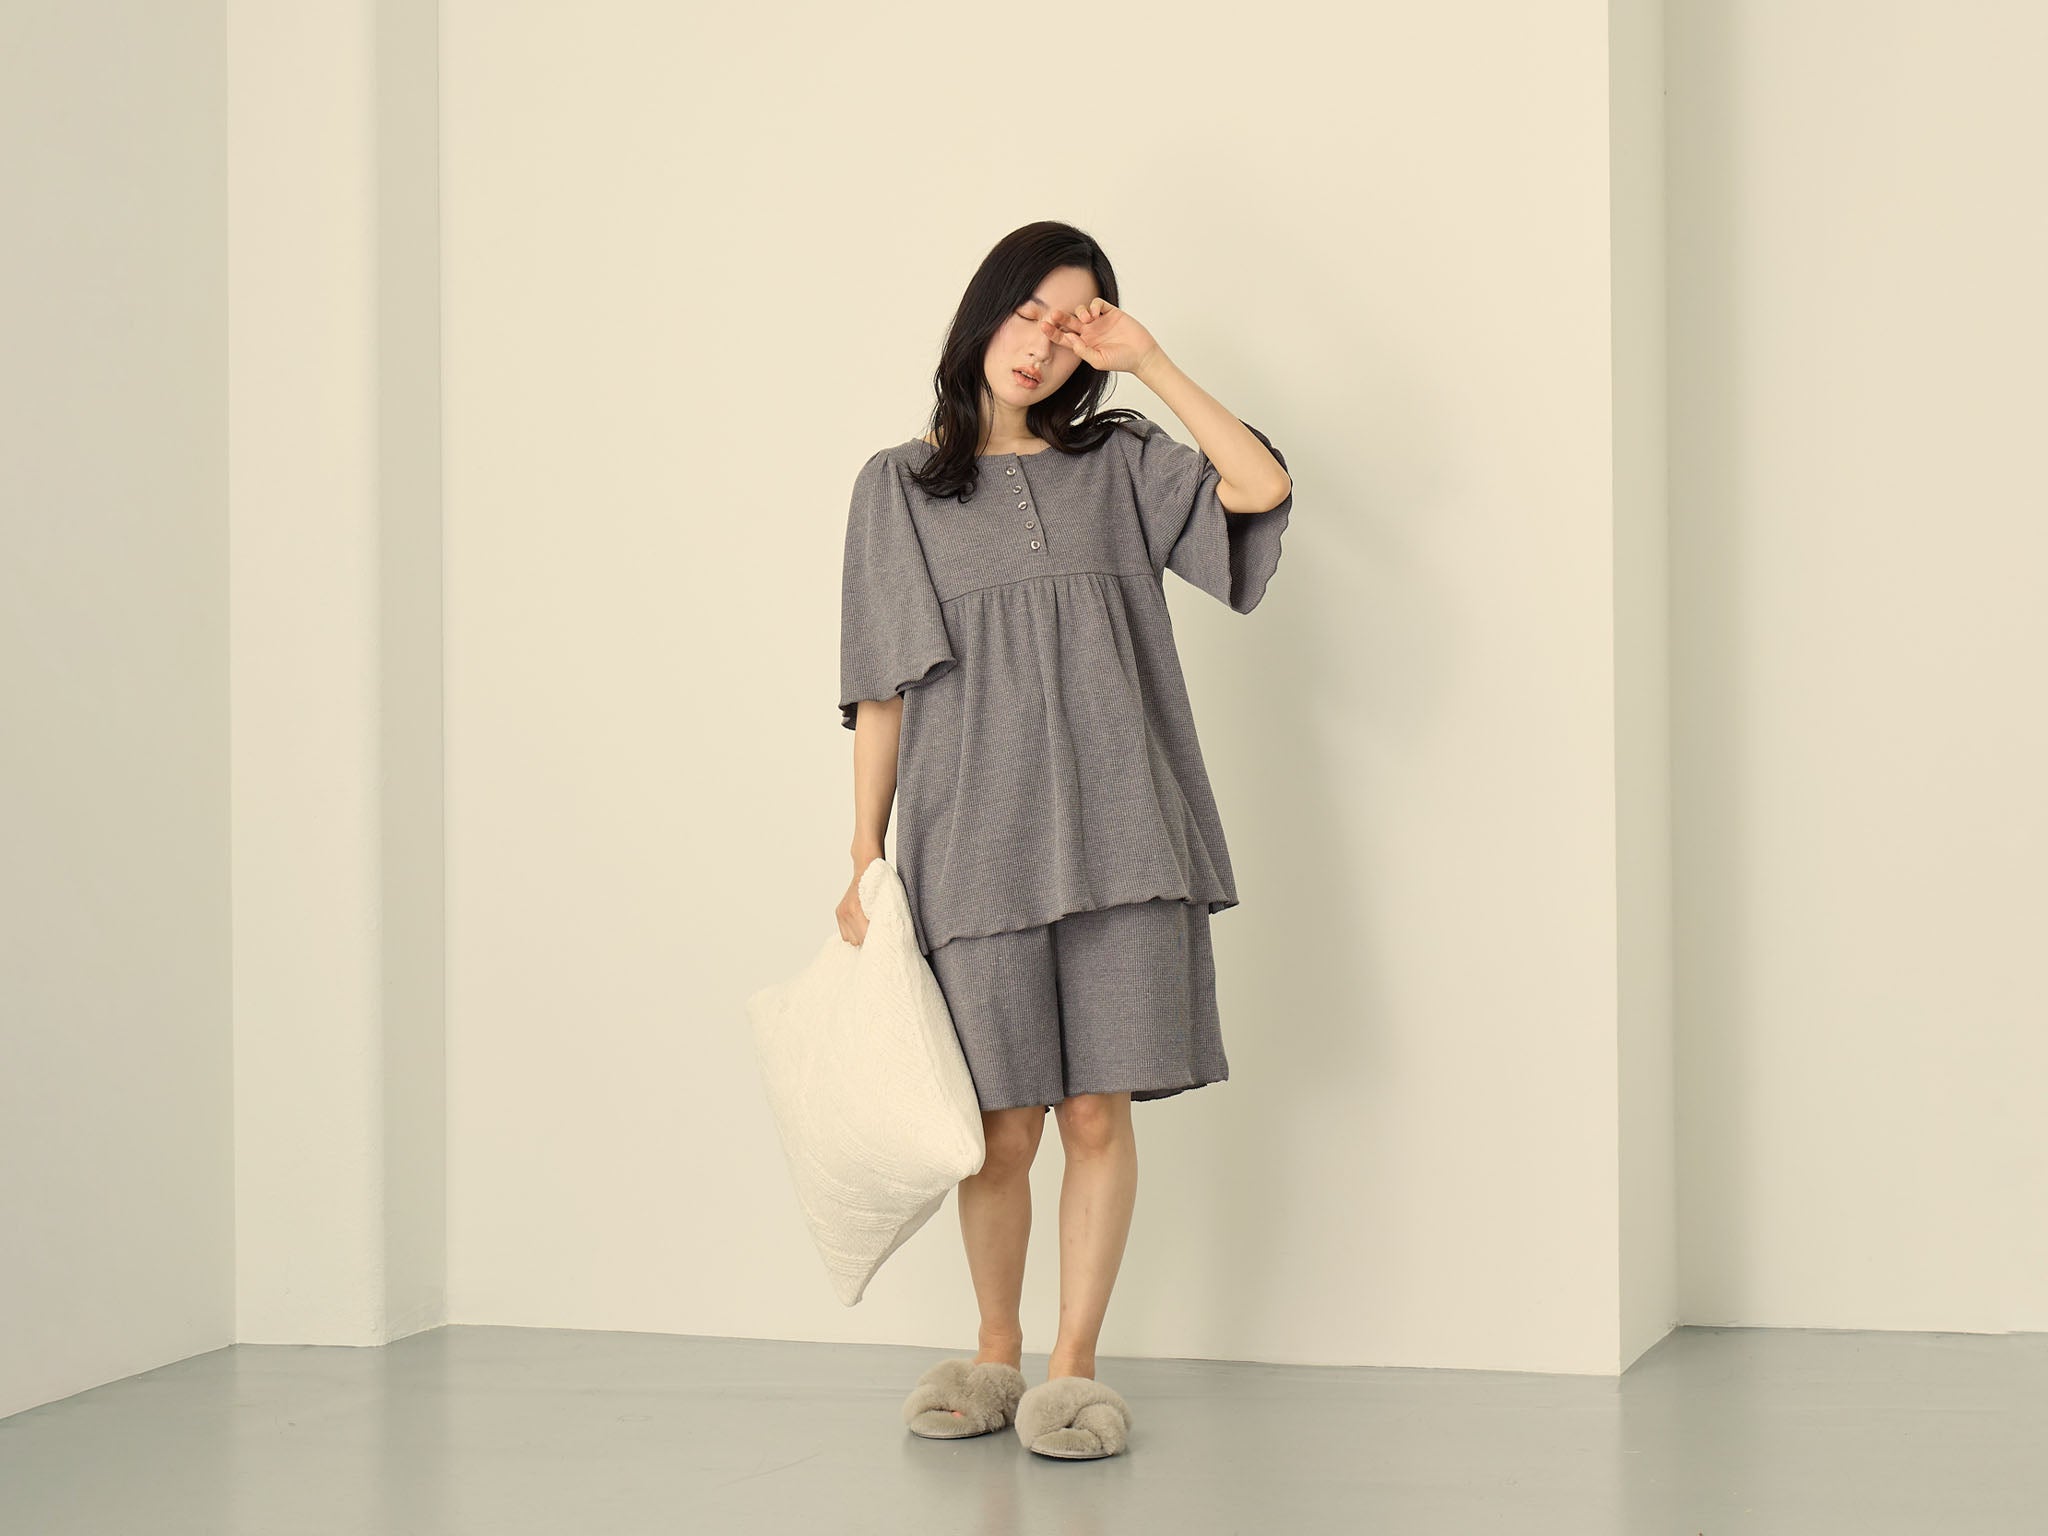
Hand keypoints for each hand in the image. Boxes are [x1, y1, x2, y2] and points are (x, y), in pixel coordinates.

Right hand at [837, 857, 879, 944]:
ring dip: (860, 937)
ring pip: (851, 940)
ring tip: (870, 930)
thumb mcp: (886, 901)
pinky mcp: (838, 912)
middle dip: (869, 940)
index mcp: (857, 909)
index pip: (866, 937)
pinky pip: (845, 933)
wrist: (867, 867)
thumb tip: (887, 936)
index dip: (876, 943)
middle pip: (858, 941)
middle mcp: (847, 912)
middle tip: (879, 936)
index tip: (884, 945)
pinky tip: (861, 927)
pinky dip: (853, 933)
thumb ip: (883, 919)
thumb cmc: (880, 883)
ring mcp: (841, 912)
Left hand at [1042, 299, 1161, 375]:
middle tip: (1054, 315)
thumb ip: (1082, 351)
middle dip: (1060, 318)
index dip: (1053, 332)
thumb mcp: (1098, 360)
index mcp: (1083, 345)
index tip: (1043, 327)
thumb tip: (1069, 338)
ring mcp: (1099, 322)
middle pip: (1069, 322)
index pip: (1063, 337)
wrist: (1141, 355)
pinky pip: (1097, 304)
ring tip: (1087, 320)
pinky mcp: (1110, 312)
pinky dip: (1094, 305)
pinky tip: (1096, 313)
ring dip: (1080, 312)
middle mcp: (1089, 332)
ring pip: (1081, 311)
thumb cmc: (1121, 361)